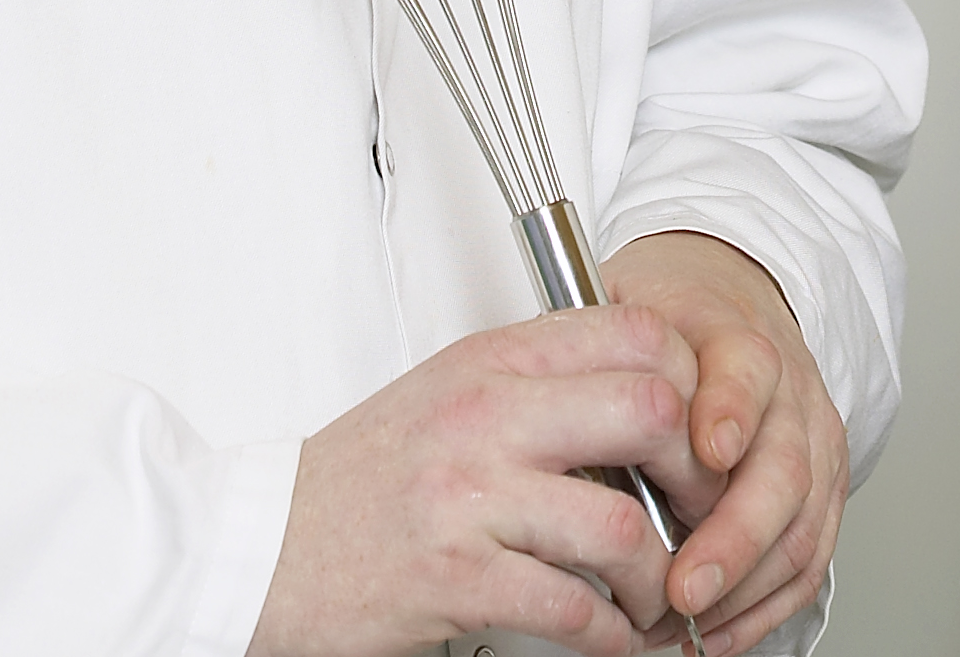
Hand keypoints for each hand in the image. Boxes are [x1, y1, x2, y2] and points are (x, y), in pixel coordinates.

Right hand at [250, 306, 694, 656]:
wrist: (261, 547)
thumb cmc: (359, 481)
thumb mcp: (448, 397)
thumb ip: (535, 386)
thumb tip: (642, 396)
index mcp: (491, 361)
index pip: (637, 333)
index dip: (694, 383)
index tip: (699, 433)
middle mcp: (486, 415)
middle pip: (652, 412)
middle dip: (697, 475)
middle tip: (696, 514)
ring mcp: (470, 496)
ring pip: (623, 526)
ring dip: (656, 578)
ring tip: (652, 596)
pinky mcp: (456, 578)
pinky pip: (571, 608)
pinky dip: (609, 635)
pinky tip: (609, 635)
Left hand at [603, 230, 846, 655]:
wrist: (725, 296)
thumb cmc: (668, 312)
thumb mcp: (625, 301)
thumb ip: (600, 348)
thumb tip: (556, 405)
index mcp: (736, 339)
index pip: (747, 371)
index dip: (730, 412)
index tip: (707, 451)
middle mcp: (787, 396)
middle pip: (783, 471)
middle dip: (735, 539)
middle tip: (682, 584)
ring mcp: (810, 447)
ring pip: (800, 528)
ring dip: (742, 589)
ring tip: (680, 622)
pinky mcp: (820, 492)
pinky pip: (805, 563)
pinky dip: (760, 609)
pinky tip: (713, 631)